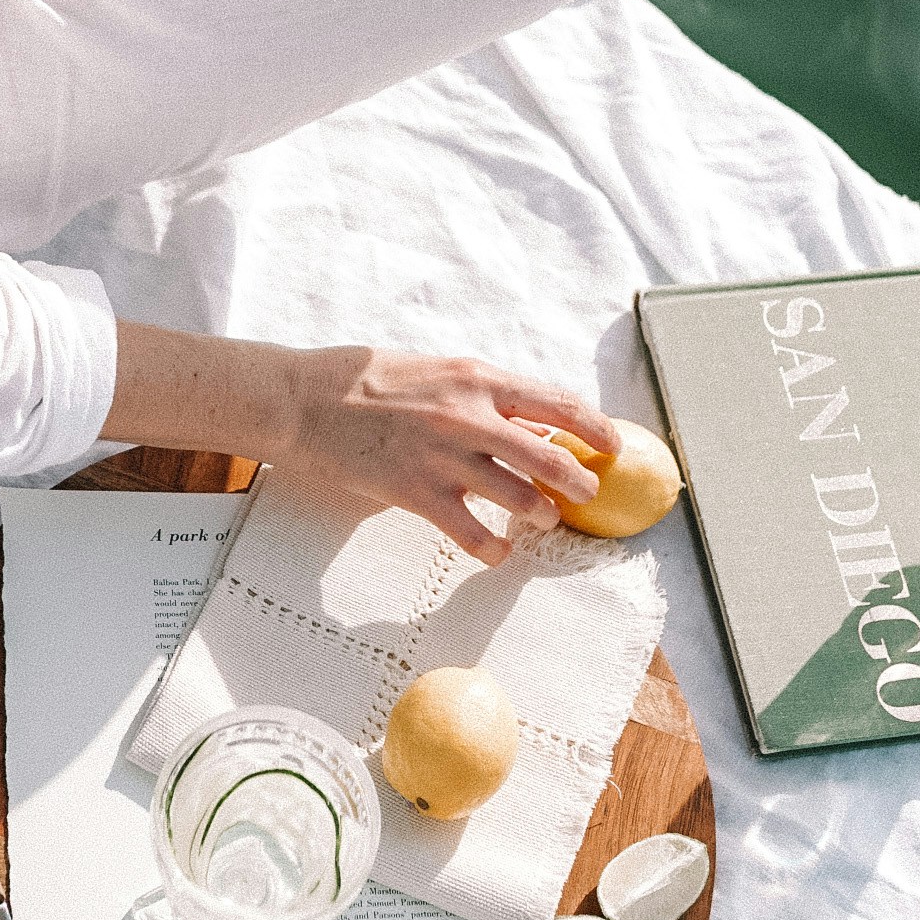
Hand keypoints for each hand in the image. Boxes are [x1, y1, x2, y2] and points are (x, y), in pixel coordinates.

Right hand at [271, 346, 615, 564]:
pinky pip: (472, 531)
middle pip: (546, 455)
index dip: (593, 426)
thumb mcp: (435, 370)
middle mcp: (467, 416)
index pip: (553, 402)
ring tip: (543, 518)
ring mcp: (443, 457)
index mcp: (475, 378)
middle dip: (577, 481)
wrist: (306, 400)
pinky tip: (499, 549)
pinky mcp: (417, 493)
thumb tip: (528, 418)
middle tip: (586, 495)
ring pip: (517, 495)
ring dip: (539, 512)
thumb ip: (480, 393)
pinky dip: (494, 547)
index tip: (613, 443)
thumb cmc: (368, 378)